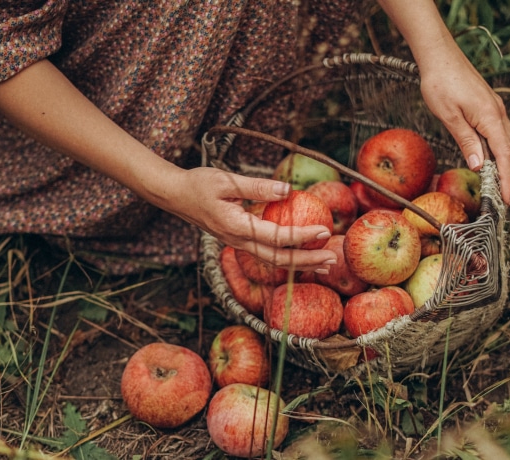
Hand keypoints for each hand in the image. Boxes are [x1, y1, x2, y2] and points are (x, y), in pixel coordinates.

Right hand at [163, 167, 337, 271]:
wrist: (176, 196)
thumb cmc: (199, 184)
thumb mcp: (227, 180)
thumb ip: (257, 187)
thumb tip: (288, 190)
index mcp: (236, 227)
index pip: (276, 237)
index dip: (302, 236)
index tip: (325, 231)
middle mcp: (238, 241)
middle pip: (278, 259)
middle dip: (307, 261)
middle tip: (333, 259)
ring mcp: (238, 244)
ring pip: (273, 261)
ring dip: (300, 264)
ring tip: (324, 264)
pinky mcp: (238, 241)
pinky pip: (266, 254)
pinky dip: (287, 258)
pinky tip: (301, 255)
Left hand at [417, 50, 509, 206]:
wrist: (439, 57)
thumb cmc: (440, 83)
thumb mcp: (449, 116)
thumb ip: (466, 140)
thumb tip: (479, 165)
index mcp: (490, 117)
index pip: (505, 156)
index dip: (508, 179)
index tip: (507, 200)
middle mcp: (498, 114)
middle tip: (505, 201)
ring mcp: (494, 110)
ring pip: (507, 143)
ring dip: (506, 166)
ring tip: (500, 187)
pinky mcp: (488, 108)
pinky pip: (499, 135)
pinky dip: (499, 153)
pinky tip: (490, 163)